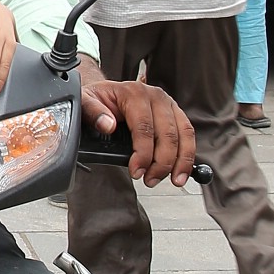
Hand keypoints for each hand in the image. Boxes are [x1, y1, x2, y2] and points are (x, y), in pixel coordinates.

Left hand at [79, 58, 197, 185]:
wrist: (106, 93)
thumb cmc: (97, 99)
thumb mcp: (86, 101)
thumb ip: (93, 112)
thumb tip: (106, 125)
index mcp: (134, 93)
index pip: (144, 127)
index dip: (142, 153)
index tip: (137, 171)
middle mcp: (155, 96)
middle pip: (167, 133)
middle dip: (161, 162)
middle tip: (150, 180)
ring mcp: (168, 104)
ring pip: (183, 134)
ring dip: (180, 161)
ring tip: (173, 180)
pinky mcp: (175, 114)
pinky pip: (188, 134)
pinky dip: (188, 155)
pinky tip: (182, 171)